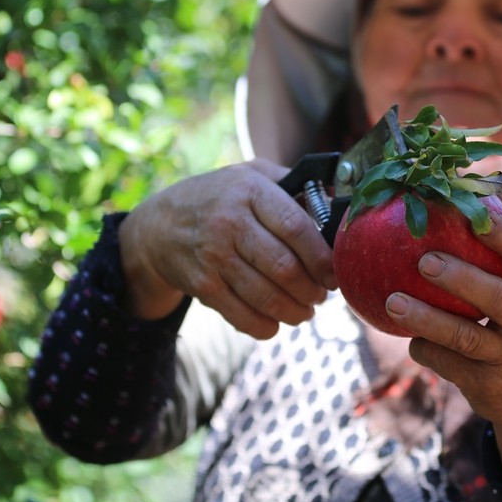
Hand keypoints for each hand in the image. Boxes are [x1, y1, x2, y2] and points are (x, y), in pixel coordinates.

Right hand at [119, 159, 334, 337]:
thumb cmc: (220, 198)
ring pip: (266, 295)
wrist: (159, 226)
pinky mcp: (202, 285)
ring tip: (305, 311)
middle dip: (312, 289)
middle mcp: (230, 221)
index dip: (322, 256)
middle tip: (322, 295)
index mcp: (250, 190)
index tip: (334, 272)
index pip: (296, 227)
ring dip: (294, 311)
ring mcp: (213, 255)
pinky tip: (276, 323)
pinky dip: (265, 326)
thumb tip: (343, 204)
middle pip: (284, 267)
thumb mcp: (253, 175)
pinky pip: (241, 315)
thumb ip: (297, 185)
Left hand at [384, 212, 501, 487]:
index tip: (478, 217)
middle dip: (463, 279)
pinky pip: (448, 364)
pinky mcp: (488, 386)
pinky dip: (425, 348)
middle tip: (424, 260)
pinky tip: (410, 337)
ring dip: (428, 320)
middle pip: (501, 301)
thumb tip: (459, 203)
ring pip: (467, 338)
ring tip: (393, 302)